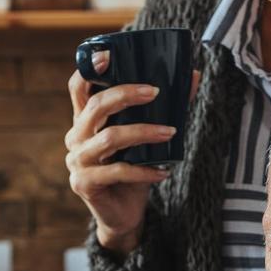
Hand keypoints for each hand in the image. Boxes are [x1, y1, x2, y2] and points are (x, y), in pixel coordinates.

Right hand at [65, 51, 199, 254]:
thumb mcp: (147, 138)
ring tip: (170, 133)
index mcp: (85, 120)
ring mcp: (76, 162)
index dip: (89, 69)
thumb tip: (194, 76)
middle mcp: (76, 137)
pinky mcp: (84, 184)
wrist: (124, 215)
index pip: (78, 88)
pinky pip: (117, 171)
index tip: (108, 55)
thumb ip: (165, 108)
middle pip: (95, 107)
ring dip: (143, 133)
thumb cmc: (134, 171)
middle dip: (126, 94)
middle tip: (155, 92)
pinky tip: (164, 172)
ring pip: (109, 139)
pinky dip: (144, 171)